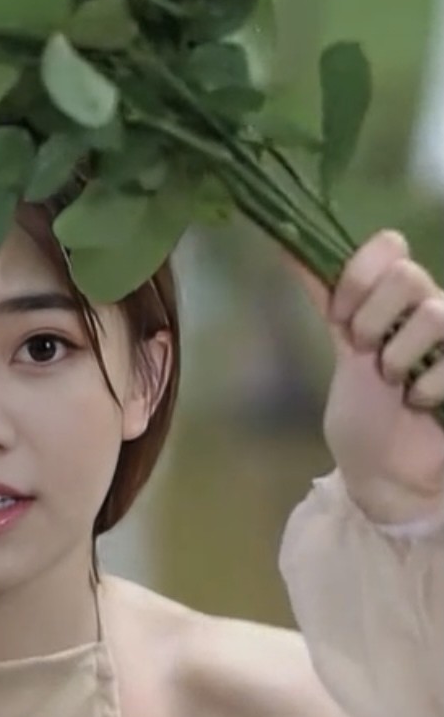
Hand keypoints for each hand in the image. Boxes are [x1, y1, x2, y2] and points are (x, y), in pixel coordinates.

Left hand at [287, 230, 443, 524]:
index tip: (341, 316)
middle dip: (373, 320)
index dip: (360, 276)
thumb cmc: (363, 414)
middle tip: (367, 353)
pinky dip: (431, 385)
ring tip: (396, 382)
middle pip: (408, 275)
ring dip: (401, 356)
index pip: (389, 245)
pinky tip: (422, 402)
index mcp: (393, 300)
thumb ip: (327, 298)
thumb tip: (288, 248)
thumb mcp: (339, 349)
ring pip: (436, 312)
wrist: (387, 471)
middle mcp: (428, 308)